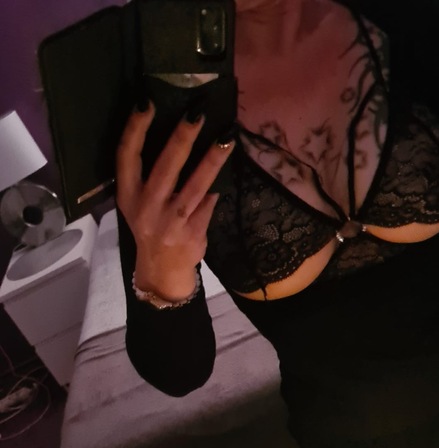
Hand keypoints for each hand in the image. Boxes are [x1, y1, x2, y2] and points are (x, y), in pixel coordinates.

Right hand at [116, 103, 234, 300]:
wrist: (162, 271)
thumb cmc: (151, 228)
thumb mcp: (138, 204)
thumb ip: (149, 177)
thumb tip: (179, 135)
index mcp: (128, 194)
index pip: (126, 156)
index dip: (134, 128)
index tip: (146, 102)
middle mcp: (147, 207)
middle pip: (166, 167)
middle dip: (181, 139)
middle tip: (196, 114)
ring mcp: (172, 221)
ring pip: (196, 184)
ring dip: (212, 160)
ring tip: (226, 138)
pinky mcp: (194, 232)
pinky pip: (210, 202)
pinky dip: (218, 185)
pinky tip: (229, 168)